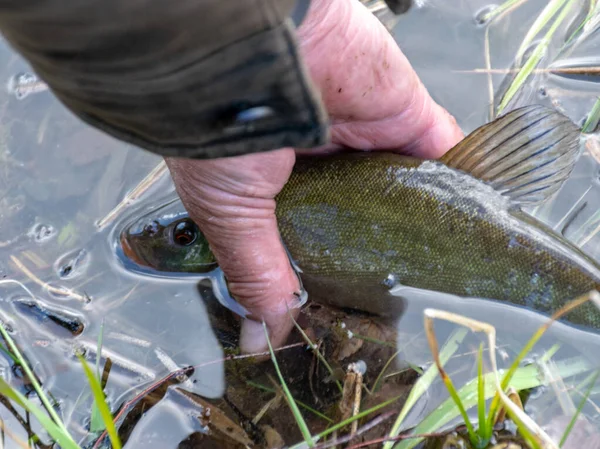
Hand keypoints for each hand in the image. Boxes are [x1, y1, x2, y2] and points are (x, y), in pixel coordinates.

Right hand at [165, 0, 463, 354]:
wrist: (254, 49)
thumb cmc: (220, 132)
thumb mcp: (230, 211)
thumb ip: (257, 270)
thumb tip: (262, 335)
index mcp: (275, 185)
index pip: (311, 236)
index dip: (326, 270)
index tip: (343, 309)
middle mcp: (323, 164)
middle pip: (362, 216)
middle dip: (377, 252)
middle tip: (395, 299)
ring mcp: (365, 139)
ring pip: (404, 188)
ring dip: (421, 225)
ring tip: (438, 274)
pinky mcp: (404, 116)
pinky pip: (442, 153)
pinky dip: (458, 185)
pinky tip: (467, 227)